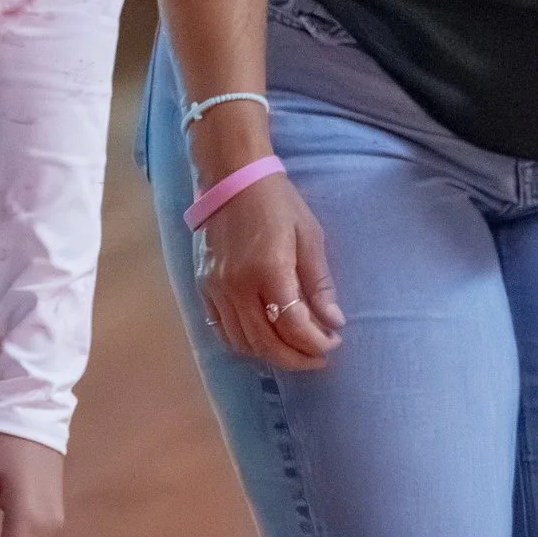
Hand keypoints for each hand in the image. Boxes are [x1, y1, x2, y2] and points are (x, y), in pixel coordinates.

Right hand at [193, 168, 344, 367]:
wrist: (232, 178)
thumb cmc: (277, 203)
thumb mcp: (310, 237)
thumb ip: (320, 283)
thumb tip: (334, 321)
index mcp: (269, 270)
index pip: (294, 326)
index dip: (316, 343)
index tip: (333, 342)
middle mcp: (238, 286)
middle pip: (267, 343)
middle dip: (297, 358)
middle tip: (318, 357)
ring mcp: (216, 289)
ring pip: (242, 343)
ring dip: (271, 355)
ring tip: (295, 350)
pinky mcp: (203, 288)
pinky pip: (221, 330)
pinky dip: (244, 344)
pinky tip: (264, 341)